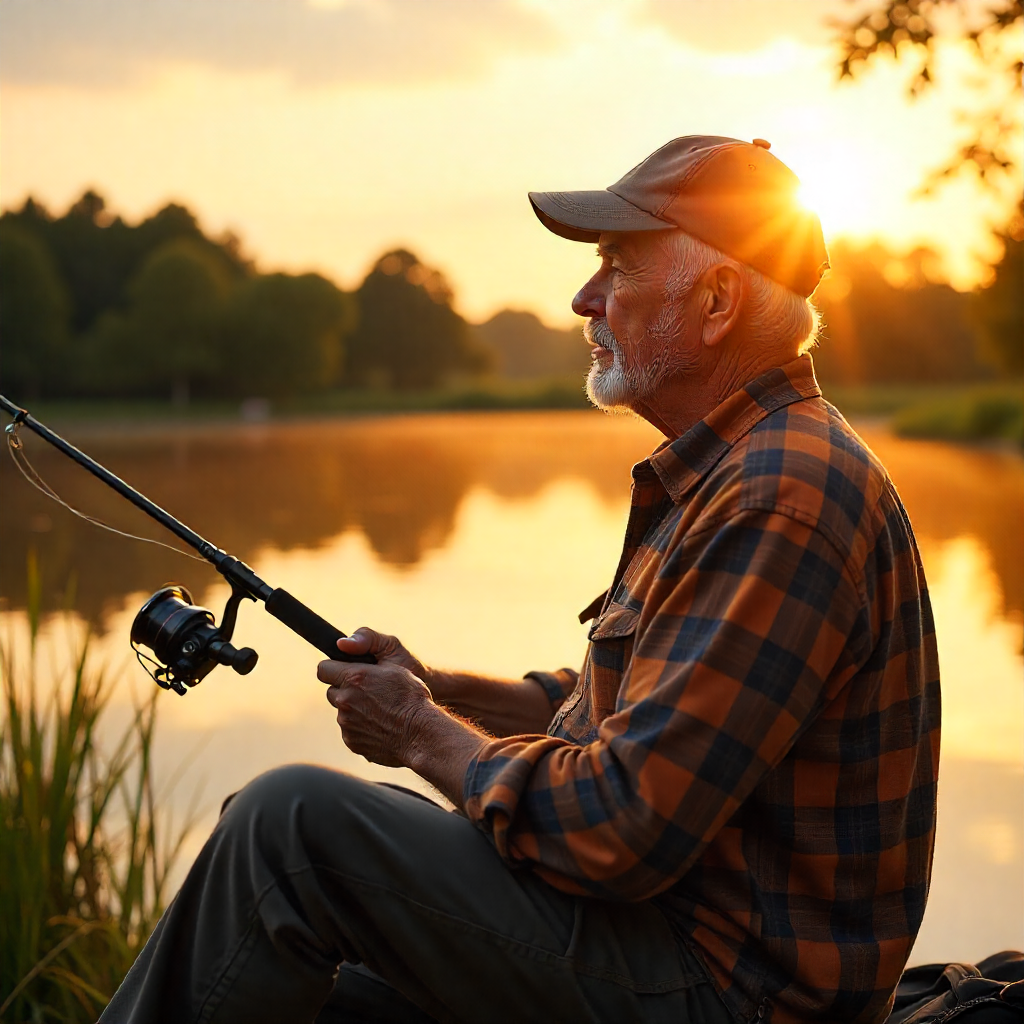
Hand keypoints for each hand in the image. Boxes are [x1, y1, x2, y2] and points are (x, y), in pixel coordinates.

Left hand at [319, 630, 434, 767]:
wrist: (421, 734)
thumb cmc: (411, 696)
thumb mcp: (394, 663)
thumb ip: (365, 648)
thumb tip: (341, 645)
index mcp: (354, 678)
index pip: (323, 669)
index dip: (334, 668)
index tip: (344, 670)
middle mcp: (345, 701)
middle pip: (332, 691)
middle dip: (346, 689)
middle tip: (369, 691)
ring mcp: (346, 724)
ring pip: (342, 711)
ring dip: (354, 709)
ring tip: (380, 710)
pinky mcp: (351, 742)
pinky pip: (350, 730)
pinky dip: (361, 727)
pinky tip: (381, 725)